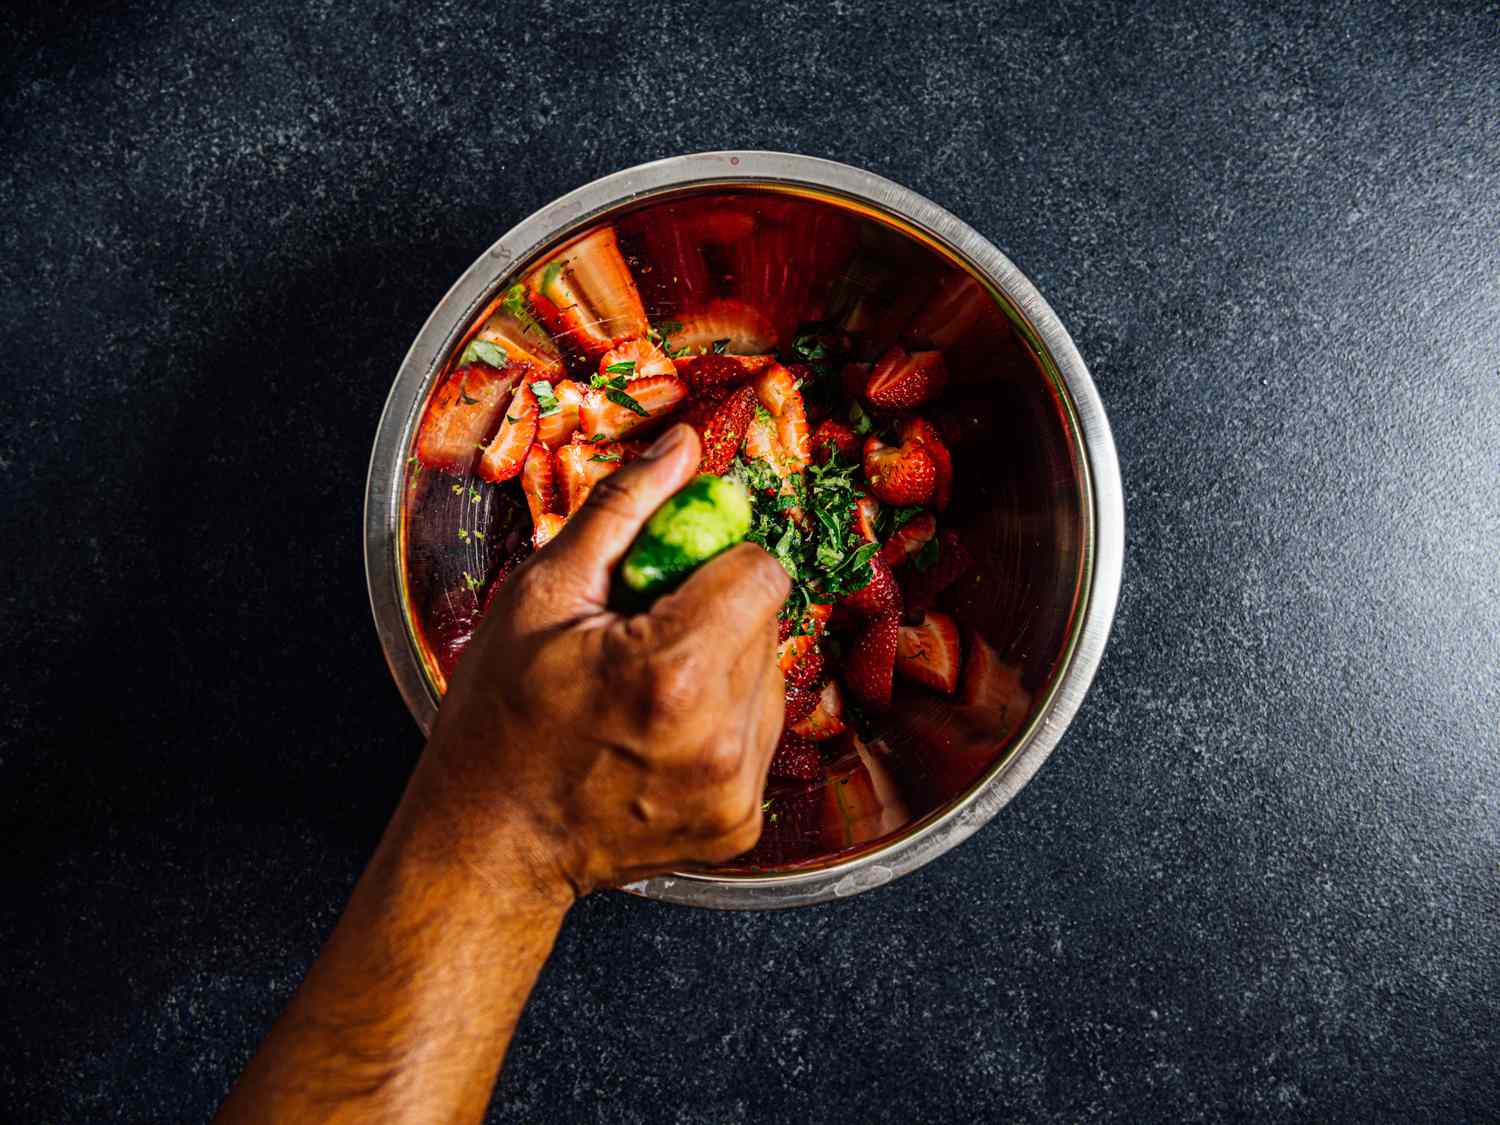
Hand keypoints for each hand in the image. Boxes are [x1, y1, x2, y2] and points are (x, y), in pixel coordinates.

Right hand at [408, 424, 790, 897]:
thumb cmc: (499, 720)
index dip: (714, 563)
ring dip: (722, 667)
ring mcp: (736, 790)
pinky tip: (659, 734)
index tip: (665, 582)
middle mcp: (722, 737)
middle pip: (767, 623)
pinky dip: (720, 724)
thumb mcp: (544, 594)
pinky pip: (759, 737)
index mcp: (675, 671)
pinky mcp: (740, 824)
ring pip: (769, 679)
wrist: (491, 843)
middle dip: (715, 614)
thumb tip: (683, 446)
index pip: (761, 572)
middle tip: (641, 638)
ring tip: (646, 692)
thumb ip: (624, 510)